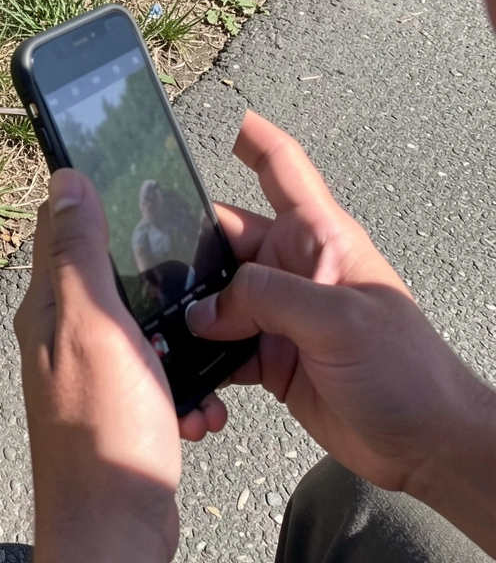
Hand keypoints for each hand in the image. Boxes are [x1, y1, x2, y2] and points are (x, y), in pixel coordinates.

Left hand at [14, 169, 185, 562]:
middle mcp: (60, 335)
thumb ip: (78, 253)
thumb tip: (63, 180)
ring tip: (200, 355)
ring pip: (141, 328)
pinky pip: (157, 374)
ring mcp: (89, 372)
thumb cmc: (102, 425)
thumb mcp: (92, 323)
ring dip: (176, 335)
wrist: (114, 526)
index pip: (59, 228)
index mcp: (48, 307)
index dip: (92, 196)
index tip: (134, 176)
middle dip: (152, 272)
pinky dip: (181, 382)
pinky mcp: (118, 405)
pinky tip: (197, 405)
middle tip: (192, 271)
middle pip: (107, 276)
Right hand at [187, 111, 487, 492]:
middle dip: (180, 248)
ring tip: (154, 329)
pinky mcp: (266, 356)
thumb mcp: (338, 320)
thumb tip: (203, 309)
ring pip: (211, 298)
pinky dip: (198, 363)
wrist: (424, 441)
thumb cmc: (406, 370)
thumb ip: (265, 299)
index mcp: (319, 238)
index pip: (282, 170)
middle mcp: (292, 270)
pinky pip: (217, 349)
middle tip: (137, 259)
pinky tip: (187, 379)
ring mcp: (277, 314)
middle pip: (222, 240)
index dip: (252, 139)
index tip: (220, 121)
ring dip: (184, 315)